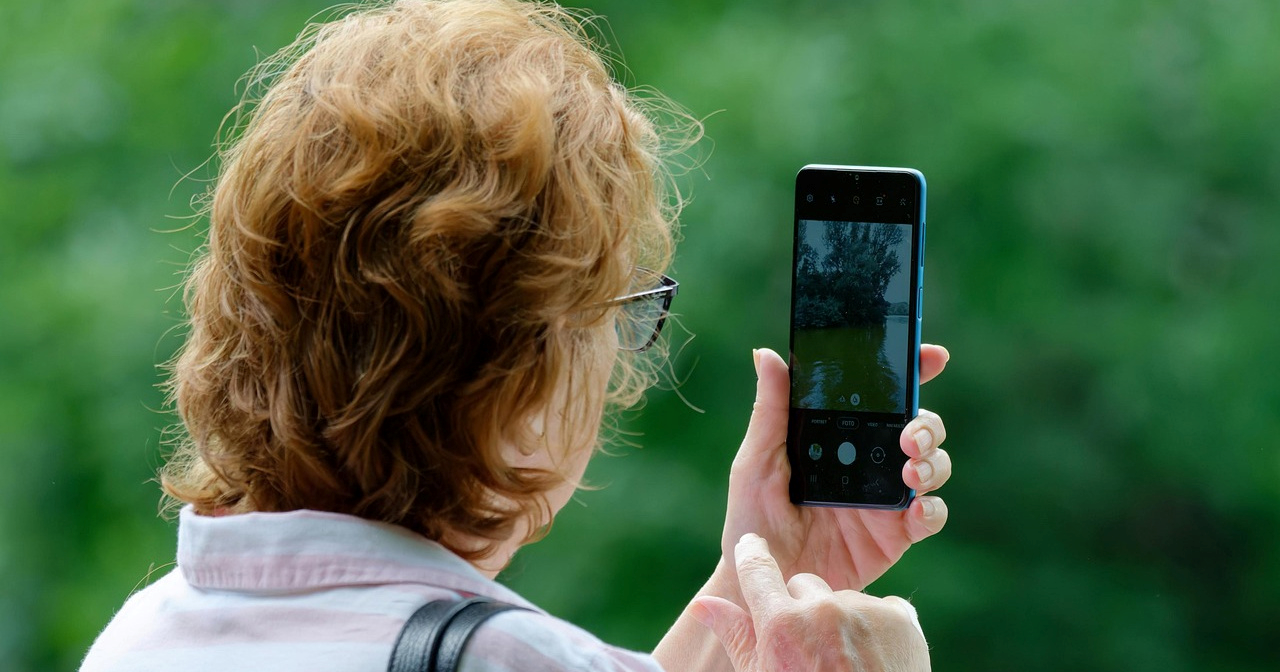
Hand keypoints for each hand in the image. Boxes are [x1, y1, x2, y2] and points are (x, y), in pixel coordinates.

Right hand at [692, 533, 928, 671]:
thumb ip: (736, 636)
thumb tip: (702, 605)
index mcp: (782, 627)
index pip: (757, 570)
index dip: (751, 554)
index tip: (750, 546)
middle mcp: (823, 611)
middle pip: (804, 585)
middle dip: (804, 608)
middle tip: (812, 651)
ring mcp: (865, 613)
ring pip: (846, 599)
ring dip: (844, 621)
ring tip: (849, 663)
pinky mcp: (901, 620)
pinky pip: (885, 609)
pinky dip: (881, 631)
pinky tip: (877, 661)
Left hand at [720, 345, 951, 592]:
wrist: (760, 584)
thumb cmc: (752, 521)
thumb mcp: (756, 462)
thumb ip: (770, 411)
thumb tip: (765, 354)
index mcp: (838, 436)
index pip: (881, 396)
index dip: (912, 372)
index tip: (930, 356)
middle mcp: (869, 461)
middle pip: (919, 427)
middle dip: (926, 424)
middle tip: (907, 435)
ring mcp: (885, 498)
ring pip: (933, 465)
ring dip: (932, 462)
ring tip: (910, 472)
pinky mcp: (895, 535)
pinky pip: (929, 516)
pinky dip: (931, 510)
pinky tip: (915, 510)